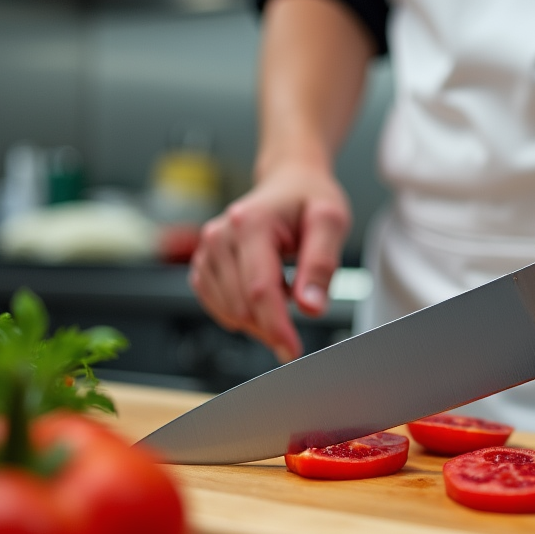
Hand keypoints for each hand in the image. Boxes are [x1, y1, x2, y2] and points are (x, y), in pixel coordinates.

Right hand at [189, 162, 350, 362]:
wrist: (289, 181)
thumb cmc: (310, 198)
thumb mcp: (331, 222)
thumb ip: (322, 264)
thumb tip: (310, 307)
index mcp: (251, 223)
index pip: (259, 290)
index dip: (276, 327)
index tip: (293, 352)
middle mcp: (220, 236)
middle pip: (241, 306)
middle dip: (272, 325)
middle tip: (304, 308)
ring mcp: (207, 250)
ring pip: (228, 312)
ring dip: (260, 317)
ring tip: (287, 285)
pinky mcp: (203, 264)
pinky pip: (217, 306)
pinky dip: (243, 311)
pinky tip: (265, 291)